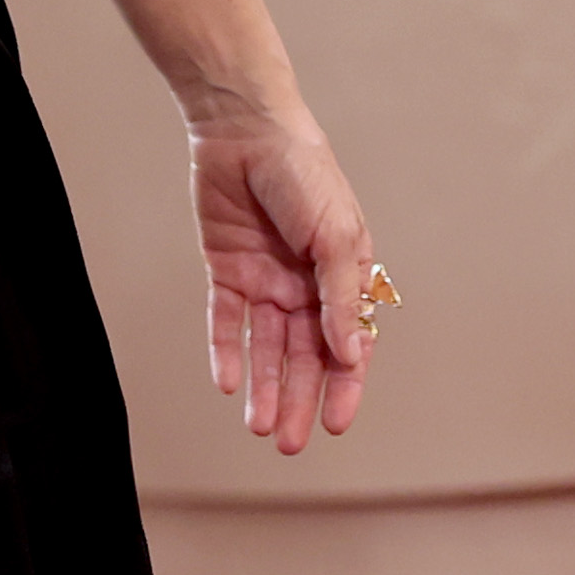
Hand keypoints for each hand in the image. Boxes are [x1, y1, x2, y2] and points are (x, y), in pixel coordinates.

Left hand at [190, 97, 380, 456]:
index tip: (335, 424)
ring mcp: (266, 279)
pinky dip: (226, 351)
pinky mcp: (226, 269)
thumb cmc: (304, 174)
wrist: (245, 129)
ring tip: (260, 429)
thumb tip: (349, 353)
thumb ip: (340, 295)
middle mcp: (306, 285)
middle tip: (291, 445)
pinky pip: (226, 320)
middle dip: (300, 401)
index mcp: (343, 276)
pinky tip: (227, 384)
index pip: (347, 344)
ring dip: (264, 388)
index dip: (344, 386)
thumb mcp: (335, 234)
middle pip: (304, 356)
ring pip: (266, 347)